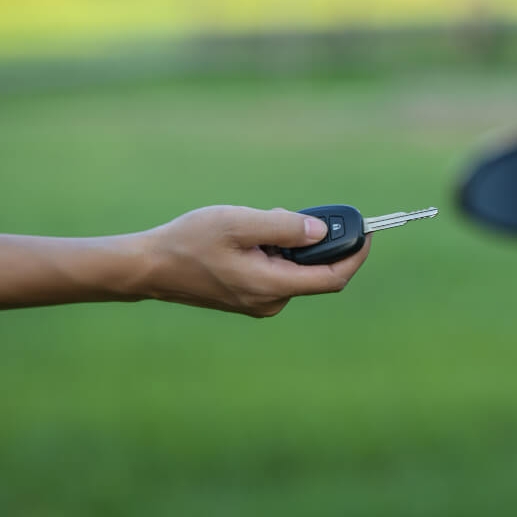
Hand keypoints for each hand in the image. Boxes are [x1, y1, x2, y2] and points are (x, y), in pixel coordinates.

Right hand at [137, 206, 370, 316]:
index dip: (356, 254)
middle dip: (311, 239)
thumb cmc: (191, 242)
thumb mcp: (240, 223)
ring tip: (253, 223)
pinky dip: (273, 249)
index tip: (367, 231)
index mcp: (273, 287)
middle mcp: (271, 301)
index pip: (333, 278)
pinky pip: (276, 271)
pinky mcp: (249, 296)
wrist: (149, 266)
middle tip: (284, 214)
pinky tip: (245, 235)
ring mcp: (259, 302)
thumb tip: (321, 231)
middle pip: (314, 270)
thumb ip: (285, 227)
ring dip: (287, 242)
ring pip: (294, 268)